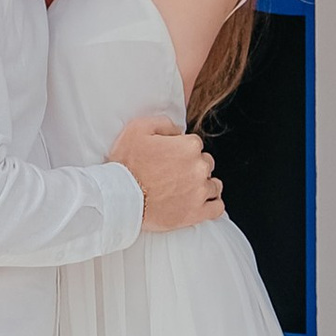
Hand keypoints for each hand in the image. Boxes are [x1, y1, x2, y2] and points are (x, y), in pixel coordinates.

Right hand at [110, 115, 223, 234]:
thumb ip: (164, 123)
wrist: (119, 199)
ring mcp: (199, 191)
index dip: (181, 150)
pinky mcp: (196, 213)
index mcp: (188, 147)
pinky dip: (211, 205)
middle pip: (206, 164)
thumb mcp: (138, 129)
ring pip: (214, 185)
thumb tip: (178, 131)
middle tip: (174, 175)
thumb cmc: (126, 165)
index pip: (195, 144)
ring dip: (203, 186)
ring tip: (185, 190)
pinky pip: (217, 208)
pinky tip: (200, 203)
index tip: (169, 158)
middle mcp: (199, 168)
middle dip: (193, 167)